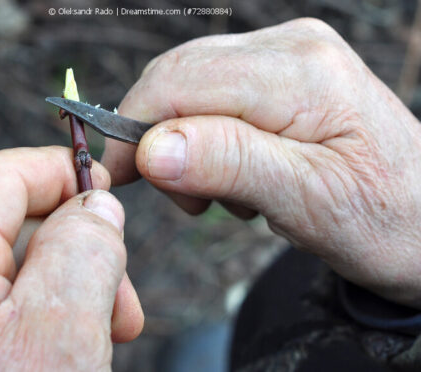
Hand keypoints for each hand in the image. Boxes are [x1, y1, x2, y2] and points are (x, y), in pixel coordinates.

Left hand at [0, 147, 143, 370]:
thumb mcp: (63, 336)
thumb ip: (83, 251)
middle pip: (6, 225)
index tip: (104, 186)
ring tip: (106, 334)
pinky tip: (74, 351)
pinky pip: (0, 311)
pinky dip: (45, 319)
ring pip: (10, 269)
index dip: (53, 171)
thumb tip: (96, 206)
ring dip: (68, 288)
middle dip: (74, 247)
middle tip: (121, 298)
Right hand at [102, 18, 420, 306]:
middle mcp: (293, 45)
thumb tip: (151, 148)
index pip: (181, 82)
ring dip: (186, 143)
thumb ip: (230, 165)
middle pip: (180, 75)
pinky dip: (206, 138)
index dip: (135, 128)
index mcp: (302, 74)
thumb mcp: (309, 204)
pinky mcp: (283, 70)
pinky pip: (213, 93)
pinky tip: (240, 174)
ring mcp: (288, 52)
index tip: (118, 178)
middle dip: (159, 137)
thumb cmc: (384, 219)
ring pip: (190, 85)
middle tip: (186, 200)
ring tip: (229, 196)